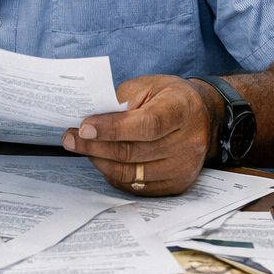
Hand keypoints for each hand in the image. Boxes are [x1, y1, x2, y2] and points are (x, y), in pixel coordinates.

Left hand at [61, 75, 216, 195]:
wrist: (201, 116)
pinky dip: (115, 175)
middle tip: (71, 139)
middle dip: (95, 145)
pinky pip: (138, 186)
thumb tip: (90, 121)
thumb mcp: (148, 86)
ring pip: (132, 172)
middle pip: (134, 151)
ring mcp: (185, 166)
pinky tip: (103, 162)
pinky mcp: (178, 184)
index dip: (112, 128)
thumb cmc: (170, 98)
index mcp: (182, 109)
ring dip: (101, 161)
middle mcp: (189, 141)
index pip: (146, 124)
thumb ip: (121, 101)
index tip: (84, 127)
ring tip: (84, 149)